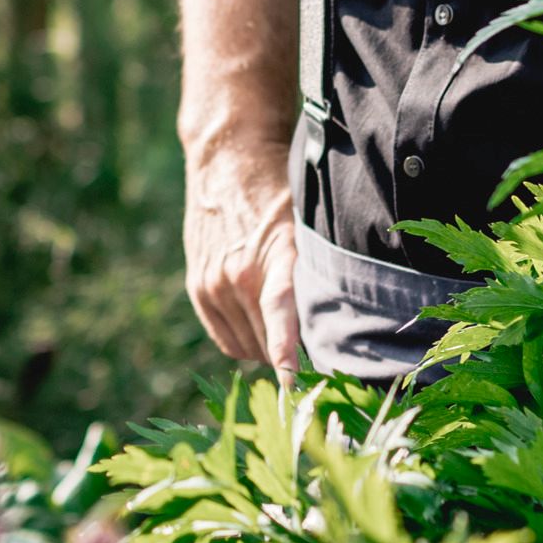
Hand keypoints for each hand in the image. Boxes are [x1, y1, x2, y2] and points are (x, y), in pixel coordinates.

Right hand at [184, 145, 300, 374]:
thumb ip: (315, 271)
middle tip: (318, 357)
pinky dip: (244, 343)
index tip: (291, 385)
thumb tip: (344, 320)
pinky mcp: (198, 287)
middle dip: (291, 358)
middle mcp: (236, 275)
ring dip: (266, 350)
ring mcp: (212, 284)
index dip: (284, 352)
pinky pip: (224, 339)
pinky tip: (262, 329)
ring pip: (245, 347)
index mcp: (273, 256)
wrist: (227, 157)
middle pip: (267, 344)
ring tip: (287, 333)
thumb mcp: (306, 224)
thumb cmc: (280, 189)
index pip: (279, 313)